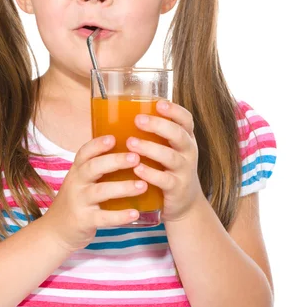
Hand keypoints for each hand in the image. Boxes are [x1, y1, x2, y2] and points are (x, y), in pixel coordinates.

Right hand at [43, 135, 146, 252]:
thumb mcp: (80, 182)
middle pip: (93, 168)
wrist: (55, 232)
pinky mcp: (84, 221)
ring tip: (143, 185)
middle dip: (114, 161)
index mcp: (77, 171)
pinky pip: (103, 218)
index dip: (97, 144)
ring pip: (100, 191)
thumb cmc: (76, 202)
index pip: (84, 153)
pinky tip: (135, 213)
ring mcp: (79, 202)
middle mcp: (76, 184)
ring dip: (123, 187)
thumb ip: (98, 169)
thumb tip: (131, 151)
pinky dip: (120, 216)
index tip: (113, 138)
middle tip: (135, 157)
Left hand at [126, 100, 203, 222]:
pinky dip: (151, 174)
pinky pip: (165, 180)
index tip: (159, 103)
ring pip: (170, 157)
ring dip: (150, 148)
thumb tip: (118, 113)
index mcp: (185, 138)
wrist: (185, 203)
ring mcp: (184, 171)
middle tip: (138, 120)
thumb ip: (153, 134)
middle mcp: (188, 152)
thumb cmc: (168, 168)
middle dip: (159, 126)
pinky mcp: (177, 189)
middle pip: (178, 135)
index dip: (174, 110)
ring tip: (131, 143)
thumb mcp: (168, 149)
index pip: (186, 119)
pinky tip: (137, 168)